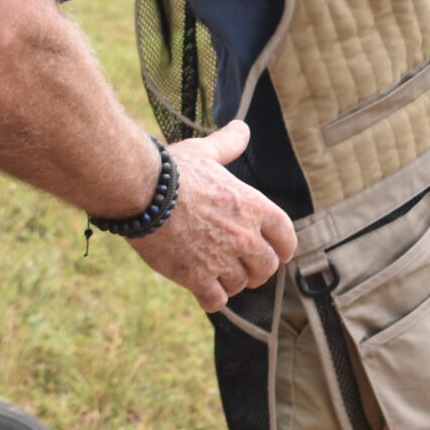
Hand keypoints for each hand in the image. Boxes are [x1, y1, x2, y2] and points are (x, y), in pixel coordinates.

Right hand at [130, 118, 295, 310]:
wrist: (143, 192)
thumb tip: (242, 128)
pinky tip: (204, 291)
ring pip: (241, 284)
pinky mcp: (197, 277)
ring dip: (232, 282)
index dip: (283, 249)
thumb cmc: (174, 169)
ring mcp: (222, 259)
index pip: (286, 237)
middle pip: (266, 266)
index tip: (278, 254)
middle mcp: (245, 236)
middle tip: (245, 269)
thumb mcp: (207, 152)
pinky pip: (216, 300)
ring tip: (220, 277)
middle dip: (257, 270)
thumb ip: (228, 145)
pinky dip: (212, 299)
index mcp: (254, 206)